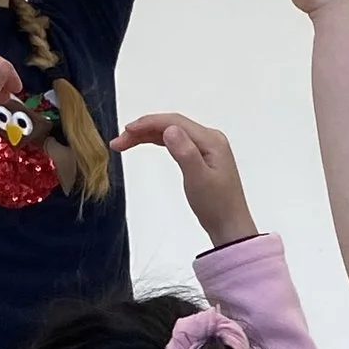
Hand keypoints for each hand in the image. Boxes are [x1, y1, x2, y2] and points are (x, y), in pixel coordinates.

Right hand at [116, 113, 257, 246]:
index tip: (125, 131)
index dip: (147, 123)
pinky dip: (158, 141)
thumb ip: (184, 152)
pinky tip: (144, 143)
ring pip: (171, 132)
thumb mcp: (198, 179)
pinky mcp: (202, 157)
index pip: (174, 121)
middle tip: (118, 143)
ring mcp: (206, 147)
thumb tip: (169, 129)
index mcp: (210, 140)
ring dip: (147, 135)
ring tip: (123, 144)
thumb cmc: (215, 206)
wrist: (230, 226)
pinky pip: (176, 141)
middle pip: (171, 124)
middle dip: (143, 129)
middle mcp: (209, 138)